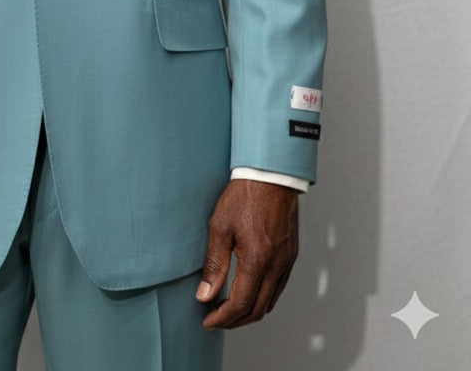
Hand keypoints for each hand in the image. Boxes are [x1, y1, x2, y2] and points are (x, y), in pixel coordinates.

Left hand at [196, 179, 298, 328]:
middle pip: (257, 310)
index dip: (221, 318)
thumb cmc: (245, 194)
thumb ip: (214, 264)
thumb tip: (204, 295)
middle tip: (215, 319)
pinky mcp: (291, 255)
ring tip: (228, 307)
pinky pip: (278, 287)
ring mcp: (286, 261)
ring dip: (249, 311)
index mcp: (257, 260)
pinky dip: (262, 297)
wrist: (271, 174)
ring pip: (270, 302)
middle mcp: (276, 266)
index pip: (240, 304)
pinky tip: (248, 290)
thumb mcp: (220, 227)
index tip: (207, 321)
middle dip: (234, 321)